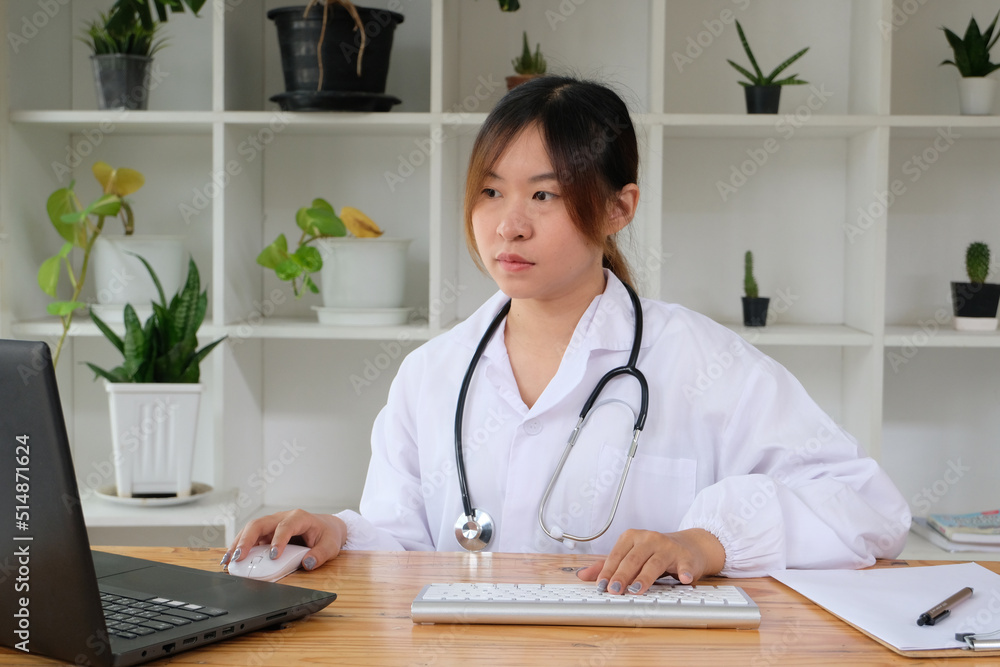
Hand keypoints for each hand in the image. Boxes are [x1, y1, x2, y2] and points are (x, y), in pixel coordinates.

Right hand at [222, 509, 346, 572]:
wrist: (325, 527)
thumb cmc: (326, 534)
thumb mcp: (330, 545)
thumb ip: (320, 554)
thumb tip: (307, 563)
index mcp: (299, 518)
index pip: (285, 526)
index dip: (278, 540)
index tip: (274, 556)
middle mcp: (282, 518)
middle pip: (259, 524)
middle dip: (247, 540)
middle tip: (238, 558)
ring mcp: (272, 524)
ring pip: (250, 529)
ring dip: (238, 544)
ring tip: (228, 561)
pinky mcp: (266, 533)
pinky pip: (250, 537)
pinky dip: (239, 547)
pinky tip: (230, 559)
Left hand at [576, 528, 724, 593]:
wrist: (687, 546)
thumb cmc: (654, 552)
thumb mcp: (629, 555)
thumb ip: (607, 565)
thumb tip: (583, 575)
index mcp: (632, 537)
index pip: (617, 555)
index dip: (608, 571)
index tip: (601, 585)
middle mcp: (649, 539)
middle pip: (633, 559)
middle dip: (622, 575)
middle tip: (614, 590)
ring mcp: (668, 547)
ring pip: (654, 562)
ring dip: (644, 577)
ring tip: (636, 590)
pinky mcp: (685, 557)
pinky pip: (684, 565)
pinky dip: (684, 571)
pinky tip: (683, 579)